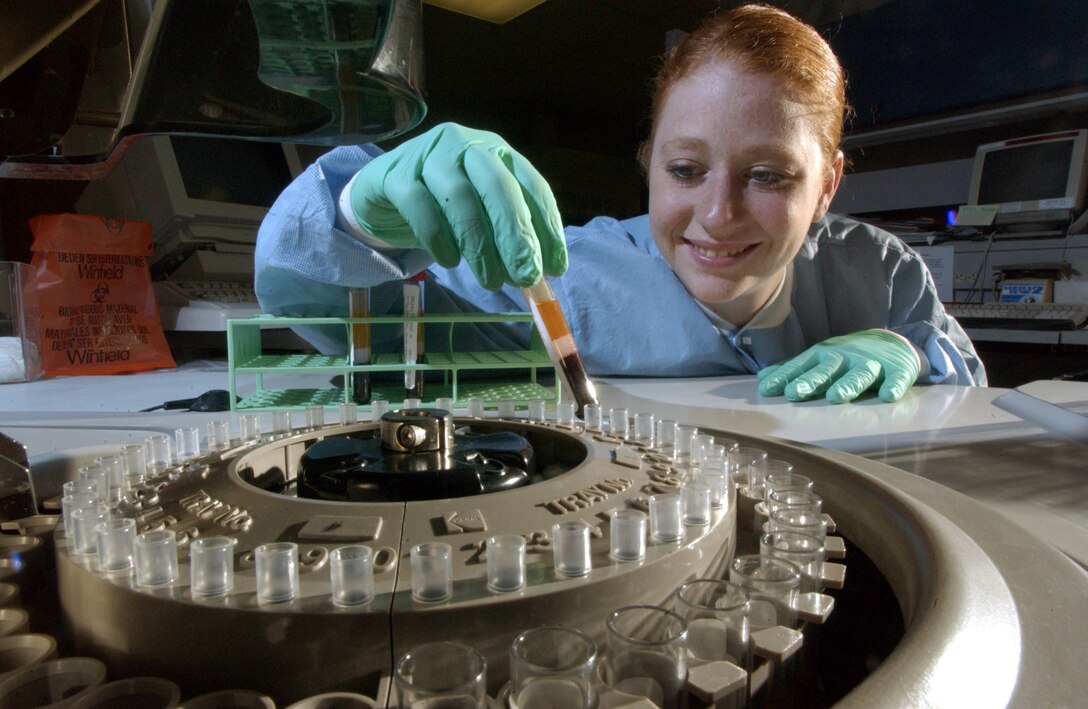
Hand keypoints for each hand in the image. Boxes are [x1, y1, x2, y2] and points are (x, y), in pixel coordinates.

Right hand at [342, 122, 566, 288]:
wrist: (383, 190)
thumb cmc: (442, 204)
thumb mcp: (481, 212)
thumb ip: (507, 234)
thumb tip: (538, 273)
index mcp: (498, 151)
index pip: (532, 185)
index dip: (547, 226)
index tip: (554, 267)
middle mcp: (467, 145)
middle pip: (498, 187)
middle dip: (516, 236)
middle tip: (526, 276)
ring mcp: (429, 155)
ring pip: (460, 198)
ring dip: (479, 246)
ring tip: (491, 280)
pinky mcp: (396, 174)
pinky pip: (420, 207)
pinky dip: (439, 239)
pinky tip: (451, 262)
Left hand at [757, 329, 920, 403]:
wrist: (891, 343)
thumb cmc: (847, 357)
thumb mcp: (820, 359)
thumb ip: (793, 370)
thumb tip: (762, 378)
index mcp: (824, 356)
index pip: (800, 367)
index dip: (784, 377)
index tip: (767, 389)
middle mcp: (845, 358)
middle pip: (826, 370)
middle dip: (810, 381)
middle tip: (794, 393)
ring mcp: (872, 363)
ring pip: (859, 374)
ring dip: (847, 385)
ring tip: (836, 397)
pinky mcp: (898, 370)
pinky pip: (897, 378)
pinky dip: (894, 386)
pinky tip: (888, 395)